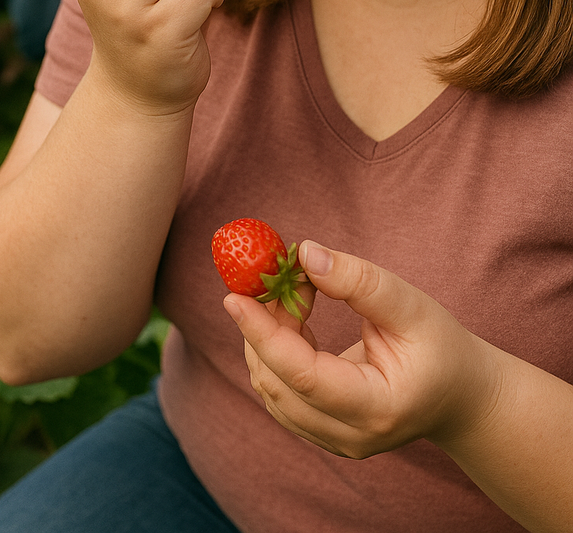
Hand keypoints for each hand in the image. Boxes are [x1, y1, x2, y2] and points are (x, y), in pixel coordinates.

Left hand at [224, 241, 499, 459]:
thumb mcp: (411, 306)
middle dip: (262, 326)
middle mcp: (350, 437)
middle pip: (278, 383)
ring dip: (266, 335)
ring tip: (293, 290)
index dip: (264, 334)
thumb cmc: (441, 348)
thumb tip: (304, 254)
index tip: (234, 296)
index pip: (303, 376)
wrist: (461, 398)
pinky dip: (274, 350)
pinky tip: (294, 315)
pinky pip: (280, 390)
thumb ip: (359, 281)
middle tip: (271, 274)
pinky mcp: (321, 430)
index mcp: (377, 409)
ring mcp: (333, 441)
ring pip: (272, 389)